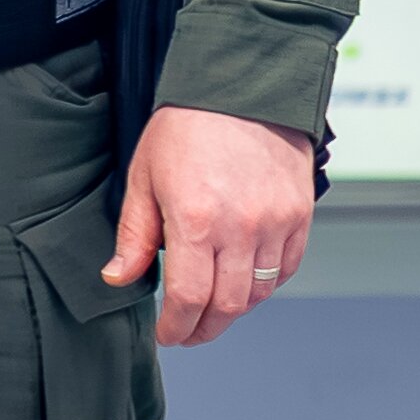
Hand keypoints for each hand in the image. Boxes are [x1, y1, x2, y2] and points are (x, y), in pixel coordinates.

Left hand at [103, 106, 319, 348]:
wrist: (242, 86)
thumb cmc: (188, 125)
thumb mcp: (145, 176)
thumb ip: (135, 234)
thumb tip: (119, 278)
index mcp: (196, 220)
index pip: (189, 299)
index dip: (176, 327)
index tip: (167, 334)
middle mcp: (241, 227)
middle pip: (227, 306)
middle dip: (204, 328)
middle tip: (189, 331)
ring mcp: (276, 222)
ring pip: (259, 293)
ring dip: (234, 309)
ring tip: (214, 307)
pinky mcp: (300, 214)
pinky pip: (286, 268)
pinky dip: (266, 284)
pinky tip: (244, 280)